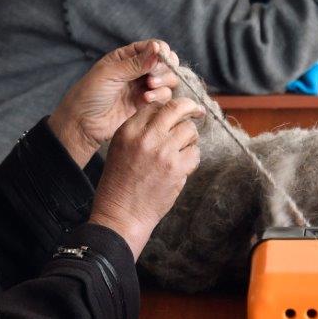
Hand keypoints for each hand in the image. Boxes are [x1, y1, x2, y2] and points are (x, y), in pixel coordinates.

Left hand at [47, 40, 180, 166]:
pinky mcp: (145, 104)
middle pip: (164, 62)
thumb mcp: (110, 73)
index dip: (161, 50)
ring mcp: (141, 87)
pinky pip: (163, 96)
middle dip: (163, 68)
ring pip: (167, 79)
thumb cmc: (90, 94)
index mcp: (125, 57)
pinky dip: (159, 95)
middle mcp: (136, 70)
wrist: (83, 123)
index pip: (152, 46)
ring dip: (163, 81)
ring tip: (150, 86)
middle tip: (152, 77)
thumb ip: (136, 63)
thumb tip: (158, 48)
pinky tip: (146, 99)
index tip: (162, 57)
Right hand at [89, 97, 203, 258]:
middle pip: (177, 108)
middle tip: (197, 111)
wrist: (121, 213)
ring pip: (190, 130)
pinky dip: (192, 158)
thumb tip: (166, 114)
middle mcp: (146, 137)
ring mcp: (163, 152)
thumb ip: (139, 129)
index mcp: (129, 130)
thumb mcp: (121, 147)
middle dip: (190, 108)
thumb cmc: (120, 182)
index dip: (169, 106)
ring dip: (190, 138)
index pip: (156, 105)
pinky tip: (182, 166)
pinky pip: (195, 153)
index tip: (178, 110)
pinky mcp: (176, 169)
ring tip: (182, 149)